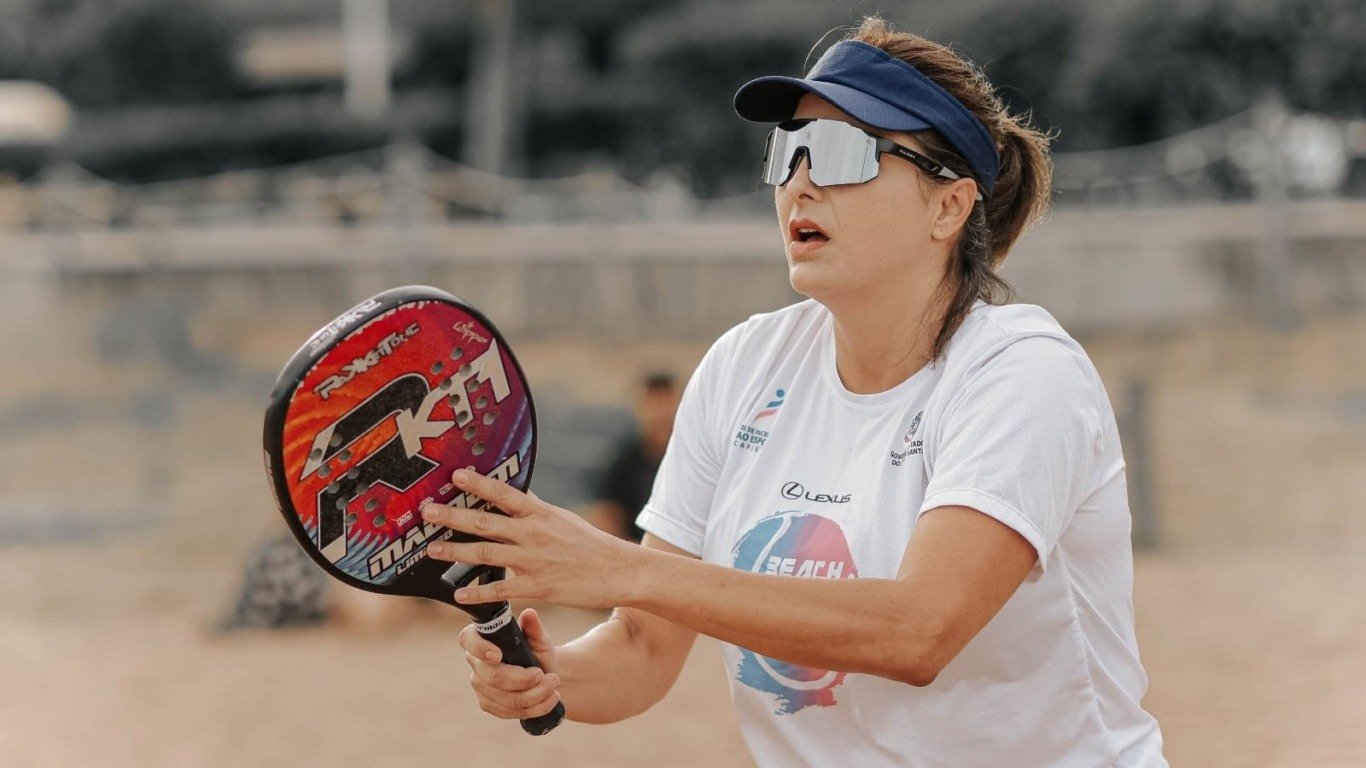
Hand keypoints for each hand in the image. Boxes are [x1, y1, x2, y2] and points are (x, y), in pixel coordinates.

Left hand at [422, 468, 643, 609]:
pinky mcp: (539, 587)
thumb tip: (516, 490)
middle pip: (486, 522)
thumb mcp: (563, 518)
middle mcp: (534, 534)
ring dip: (455, 551)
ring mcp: (534, 561)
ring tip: (431, 550)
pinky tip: (459, 595)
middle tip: (426, 511)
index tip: (454, 476)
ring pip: (487, 554)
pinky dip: (479, 593)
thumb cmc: (591, 544)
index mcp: (541, 513)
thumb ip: (536, 507)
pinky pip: (502, 590)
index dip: (478, 484)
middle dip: (452, 516)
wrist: (619, 572)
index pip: (504, 493)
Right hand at [460, 608, 562, 719]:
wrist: (545, 674)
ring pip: (507, 699)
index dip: (480, 648)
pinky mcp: (488, 705)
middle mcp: (475, 662)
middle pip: (494, 677)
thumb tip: (530, 613)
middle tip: (550, 677)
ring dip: (537, 695)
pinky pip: (510, 711)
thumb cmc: (537, 651)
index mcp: (481, 637)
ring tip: (554, 685)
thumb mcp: (540, 639)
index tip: (499, 655)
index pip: (468, 640)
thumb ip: (534, 628)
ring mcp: (479, 686)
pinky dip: (536, 707)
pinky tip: (551, 699)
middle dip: (525, 680)